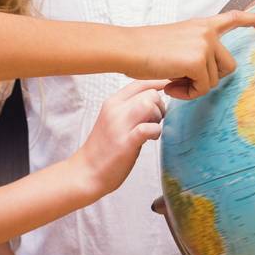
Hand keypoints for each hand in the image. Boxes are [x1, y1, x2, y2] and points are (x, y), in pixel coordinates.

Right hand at [70, 80, 167, 198]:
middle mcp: (115, 110)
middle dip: (160, 106)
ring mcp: (119, 126)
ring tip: (153, 129)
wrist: (87, 172)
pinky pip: (148, 128)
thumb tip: (155, 99)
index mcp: (112, 102)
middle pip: (149, 93)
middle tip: (156, 121)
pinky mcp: (126, 143)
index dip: (157, 83)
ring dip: (158, 117)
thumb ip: (130, 108)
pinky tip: (150, 139)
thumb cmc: (104, 147)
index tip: (167, 91)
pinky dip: (156, 132)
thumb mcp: (114, 119)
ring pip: (149, 104)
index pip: (139, 82)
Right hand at [133, 11, 254, 98]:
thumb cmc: (145, 50)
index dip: (253, 21)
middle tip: (184, 82)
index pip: (234, 18)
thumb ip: (195, 53)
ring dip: (194, 88)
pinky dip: (188, 94)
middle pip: (228, 66)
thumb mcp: (176, 43)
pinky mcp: (198, 60)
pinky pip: (203, 88)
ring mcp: (204, 45)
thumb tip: (205, 74)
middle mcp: (207, 33)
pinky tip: (170, 86)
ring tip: (172, 81)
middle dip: (211, 79)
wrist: (127, 48)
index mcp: (202, 26)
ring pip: (214, 81)